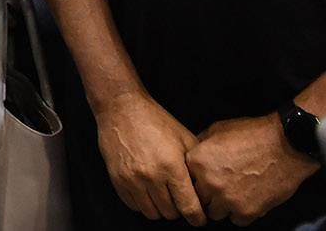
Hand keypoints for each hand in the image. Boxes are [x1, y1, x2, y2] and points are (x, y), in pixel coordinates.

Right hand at [95, 91, 205, 222]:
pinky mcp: (118, 180)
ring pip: (152, 213)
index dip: (197, 217)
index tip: (199, 218)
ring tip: (164, 195)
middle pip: (171, 214)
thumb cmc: (155, 120)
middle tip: (181, 200)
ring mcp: (132, 180)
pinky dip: (144, 203)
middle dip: (179, 210)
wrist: (122, 108)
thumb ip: (196, 165)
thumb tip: (206, 187)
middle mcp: (151, 177)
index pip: (189, 207)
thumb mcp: (184, 137)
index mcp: (172, 166)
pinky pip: (134, 206)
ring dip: (161, 208)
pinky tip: (148, 190)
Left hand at [185, 114, 315, 223]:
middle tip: (220, 184)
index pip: (185, 180)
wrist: (286, 144)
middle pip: (198, 199)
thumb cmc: (255, 135)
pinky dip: (240, 212)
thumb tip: (193, 155)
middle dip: (207, 193)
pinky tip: (247, 196)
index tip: (201, 179)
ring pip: (215, 213)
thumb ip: (200, 145)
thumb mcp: (218, 129)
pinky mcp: (247, 212)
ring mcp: (227, 200)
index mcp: (198, 161)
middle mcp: (209, 183)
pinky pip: (236, 220)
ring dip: (222, 204)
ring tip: (234, 190)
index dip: (194, 179)